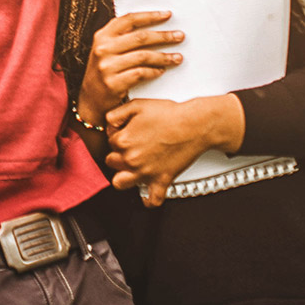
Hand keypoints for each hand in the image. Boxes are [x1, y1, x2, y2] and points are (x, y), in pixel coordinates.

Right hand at [79, 11, 183, 128]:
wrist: (91, 99)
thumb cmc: (105, 71)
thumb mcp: (107, 50)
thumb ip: (122, 38)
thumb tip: (152, 25)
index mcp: (102, 36)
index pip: (128, 20)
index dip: (149, 16)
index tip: (167, 15)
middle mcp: (103, 48)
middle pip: (140, 37)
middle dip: (164, 36)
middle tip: (180, 36)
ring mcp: (107, 66)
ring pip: (143, 56)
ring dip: (164, 57)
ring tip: (177, 58)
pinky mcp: (113, 83)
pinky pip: (140, 73)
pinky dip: (154, 71)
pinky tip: (161, 71)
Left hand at [104, 95, 242, 206]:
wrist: (195, 125)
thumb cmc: (170, 115)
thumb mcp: (136, 105)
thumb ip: (115, 114)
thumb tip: (109, 126)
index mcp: (124, 140)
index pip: (110, 142)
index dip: (118, 136)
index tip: (128, 133)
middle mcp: (131, 159)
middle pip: (112, 162)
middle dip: (119, 155)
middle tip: (132, 148)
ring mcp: (146, 172)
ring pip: (120, 183)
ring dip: (124, 177)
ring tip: (131, 169)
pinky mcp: (161, 181)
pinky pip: (152, 199)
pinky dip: (149, 200)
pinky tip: (148, 192)